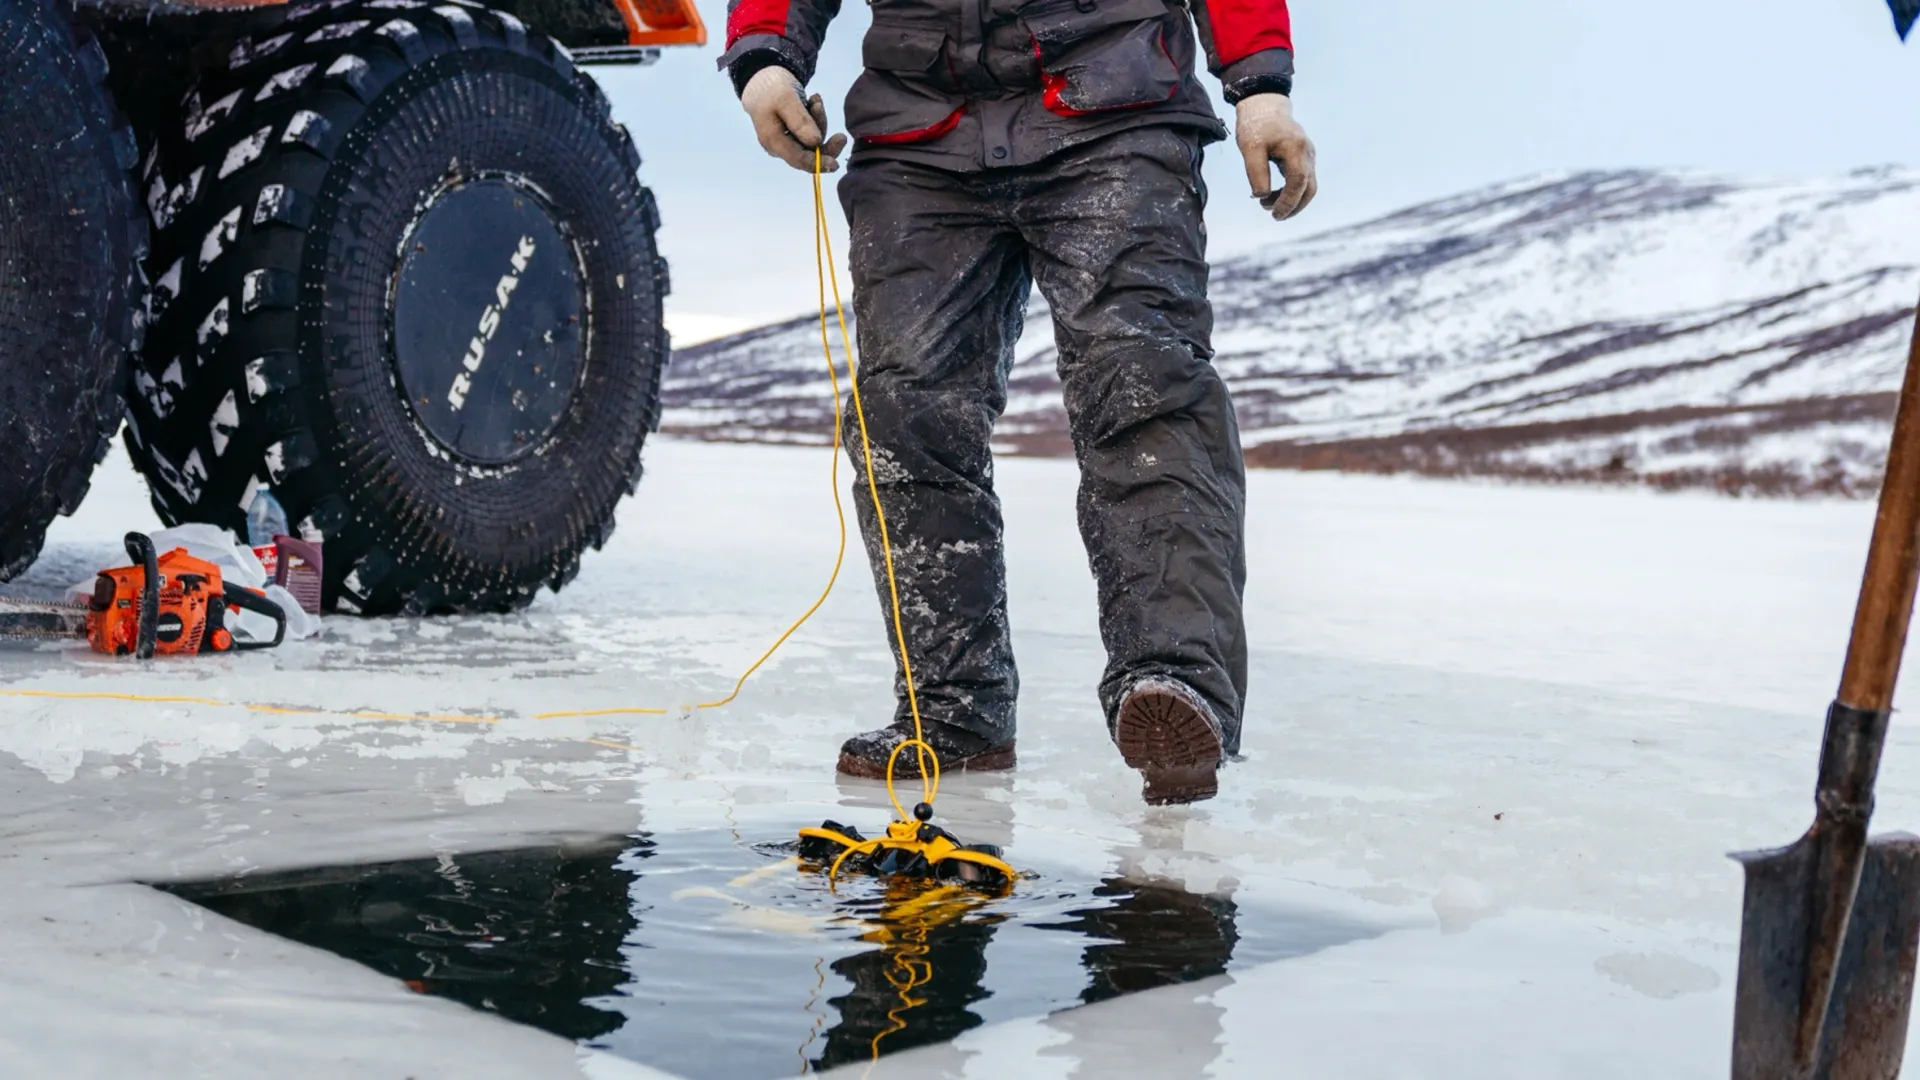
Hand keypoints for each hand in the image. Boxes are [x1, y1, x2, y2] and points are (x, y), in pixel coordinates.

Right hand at [741, 65, 847, 171]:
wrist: (762, 78)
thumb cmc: (770, 88)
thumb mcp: (785, 100)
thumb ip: (799, 121)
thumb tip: (816, 142)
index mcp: (773, 141)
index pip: (798, 159)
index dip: (818, 163)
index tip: (836, 164)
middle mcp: (780, 146)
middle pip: (809, 153)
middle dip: (825, 141)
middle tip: (841, 136)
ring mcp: (787, 140)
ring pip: (813, 140)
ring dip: (819, 121)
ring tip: (815, 100)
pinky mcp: (795, 132)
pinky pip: (811, 130)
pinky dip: (816, 117)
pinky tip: (813, 100)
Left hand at [1235, 93, 1316, 220]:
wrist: (1264, 104)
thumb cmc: (1255, 125)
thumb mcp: (1250, 148)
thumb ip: (1256, 172)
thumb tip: (1262, 196)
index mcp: (1296, 149)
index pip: (1298, 183)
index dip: (1288, 202)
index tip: (1274, 214)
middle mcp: (1307, 153)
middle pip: (1309, 188)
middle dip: (1294, 206)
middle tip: (1274, 216)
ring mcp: (1307, 155)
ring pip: (1307, 186)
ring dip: (1291, 200)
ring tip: (1267, 204)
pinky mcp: (1303, 157)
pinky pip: (1302, 179)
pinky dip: (1290, 191)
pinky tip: (1272, 194)